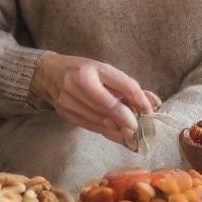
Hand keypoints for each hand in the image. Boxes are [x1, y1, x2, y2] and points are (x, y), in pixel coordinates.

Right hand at [30, 52, 155, 146]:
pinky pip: (92, 127)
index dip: (136, 99)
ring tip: (130, 130)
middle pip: (108, 107)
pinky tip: (117, 131)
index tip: (148, 110)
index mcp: (88, 71)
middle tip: (139, 126)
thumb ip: (128, 86)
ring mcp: (68, 102)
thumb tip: (153, 102)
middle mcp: (75, 86)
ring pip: (100, 121)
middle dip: (127, 119)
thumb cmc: (81, 70)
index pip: (117, 86)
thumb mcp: (104, 71)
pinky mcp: (65, 115)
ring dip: (119, 127)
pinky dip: (107, 131)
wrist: (48, 74)